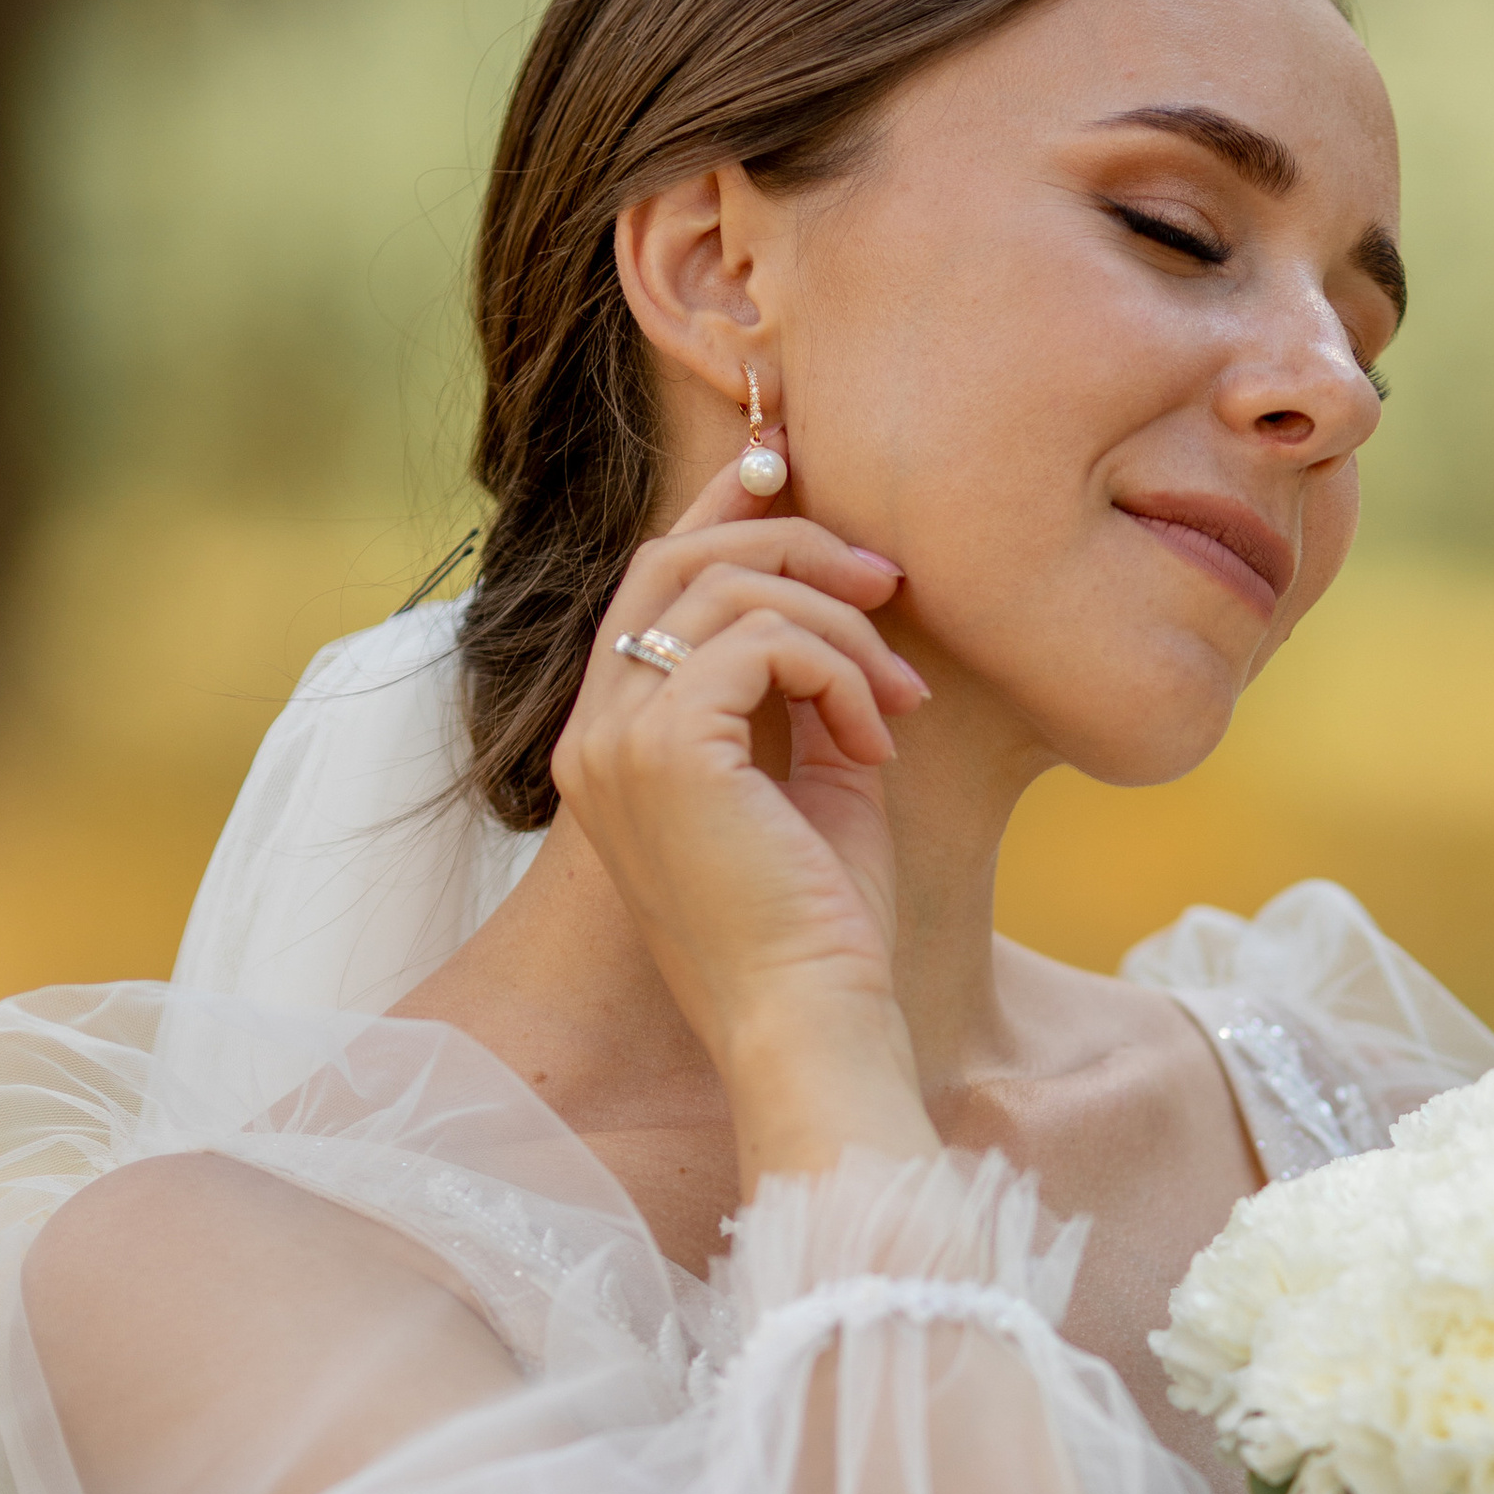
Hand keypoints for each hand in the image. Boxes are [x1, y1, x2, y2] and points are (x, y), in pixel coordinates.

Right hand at [549, 458, 937, 1175]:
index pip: (651, 586)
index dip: (718, 510)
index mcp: (614, 744)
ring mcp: (614, 743)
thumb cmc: (823, 930)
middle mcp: (592, 736)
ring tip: (901, 694)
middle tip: (888, 575)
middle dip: (788, 539)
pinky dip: (837, 669)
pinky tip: (875, 737)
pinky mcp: (664, 752)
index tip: (792, 467)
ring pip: (727, 592)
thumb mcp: (815, 782)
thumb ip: (804, 689)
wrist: (811, 1026)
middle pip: (673, 560)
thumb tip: (839, 596)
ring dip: (838, 621)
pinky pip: (761, 642)